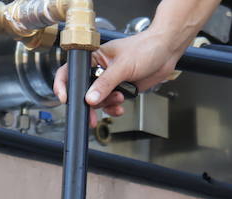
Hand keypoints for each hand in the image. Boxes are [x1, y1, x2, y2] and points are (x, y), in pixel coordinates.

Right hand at [52, 31, 183, 123]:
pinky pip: (110, 104)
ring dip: (107, 104)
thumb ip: (105, 83)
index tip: (66, 99)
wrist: (166, 53)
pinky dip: (114, 108)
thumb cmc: (145, 48)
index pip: (71, 70)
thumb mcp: (123, 66)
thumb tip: (90, 98)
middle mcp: (99, 69)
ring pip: (98, 100)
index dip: (65, 85)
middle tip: (90, 117)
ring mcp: (109, 80)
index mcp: (94, 56)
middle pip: (84, 91)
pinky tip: (121, 107)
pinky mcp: (120, 89)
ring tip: (119, 99)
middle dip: (89, 104)